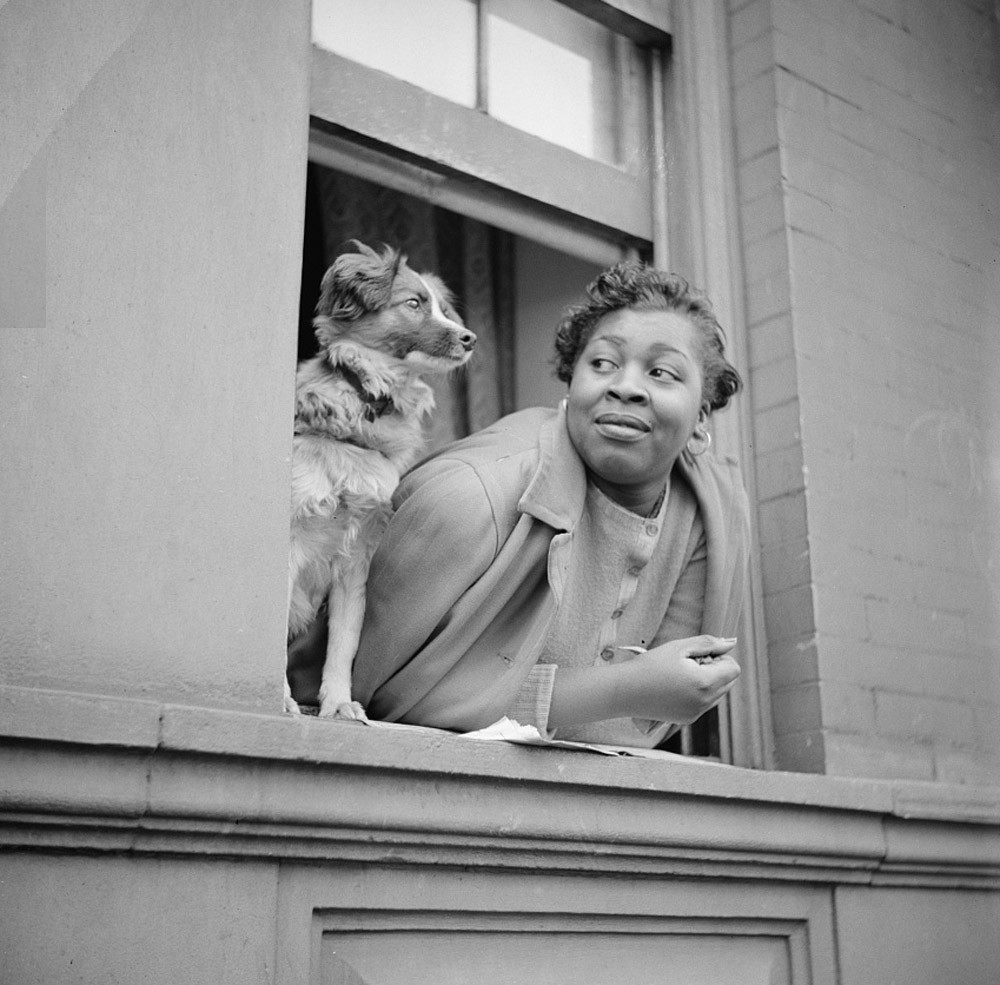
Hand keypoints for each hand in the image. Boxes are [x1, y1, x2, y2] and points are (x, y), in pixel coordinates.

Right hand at [547, 635, 740, 728]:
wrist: (625, 691)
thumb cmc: (650, 665)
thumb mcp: (679, 647)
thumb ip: (708, 643)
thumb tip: (732, 643)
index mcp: (704, 683)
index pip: (734, 669)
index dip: (720, 657)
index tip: (699, 654)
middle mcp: (704, 702)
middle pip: (729, 682)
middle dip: (715, 669)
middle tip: (688, 663)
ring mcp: (696, 713)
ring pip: (718, 693)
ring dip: (707, 681)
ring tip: (680, 675)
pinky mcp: (687, 719)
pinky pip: (705, 703)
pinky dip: (697, 693)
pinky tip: (675, 687)